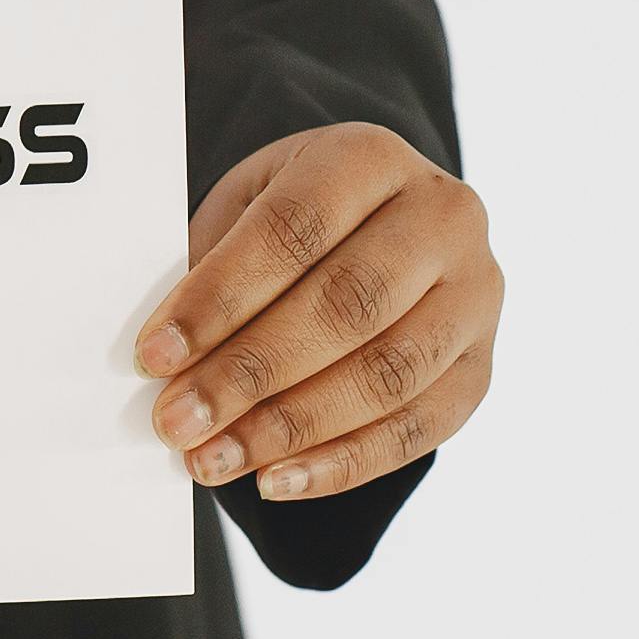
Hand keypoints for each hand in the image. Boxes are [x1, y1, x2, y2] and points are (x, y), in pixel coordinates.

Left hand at [134, 123, 499, 498]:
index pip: (293, 229)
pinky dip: (341, 464)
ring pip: (387, 375)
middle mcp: (442, 217)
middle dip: (250, 373)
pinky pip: (418, 429)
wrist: (386, 221)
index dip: (221, 297)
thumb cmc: (299, 217)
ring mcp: (475, 295)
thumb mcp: (249, 203)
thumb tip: (166, 357)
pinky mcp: (481, 365)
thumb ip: (213, 264)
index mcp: (371, 158)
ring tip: (213, 460)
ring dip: (290, 429)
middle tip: (177, 422)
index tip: (156, 355)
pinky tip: (274, 480)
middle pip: (346, 305)